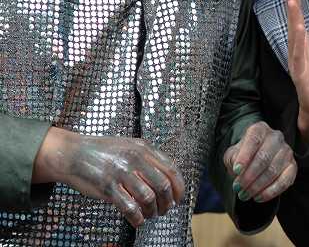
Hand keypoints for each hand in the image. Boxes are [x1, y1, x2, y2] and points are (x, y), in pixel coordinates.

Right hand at [33, 128, 184, 227]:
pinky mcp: (107, 187)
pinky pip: (129, 207)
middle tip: (165, 210)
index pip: (171, 169)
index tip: (178, 198)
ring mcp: (121, 172)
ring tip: (150, 214)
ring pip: (148, 198)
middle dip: (167, 202)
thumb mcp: (130, 146)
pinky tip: (138, 220)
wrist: (73, 153)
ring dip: (153, 211)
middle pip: (162, 185)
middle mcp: (135, 159)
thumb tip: (168, 176)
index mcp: (144, 148)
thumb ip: (148, 158)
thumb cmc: (102, 151)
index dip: (179, 187)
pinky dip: (137, 217)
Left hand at [223, 121, 296, 203]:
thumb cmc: (243, 155)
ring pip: (273, 170)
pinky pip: (285, 181)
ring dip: (257, 186)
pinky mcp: (293, 166)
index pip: (253, 140)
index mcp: (260, 129)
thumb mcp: (233, 154)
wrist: (256, 159)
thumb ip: (233, 158)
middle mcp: (276, 137)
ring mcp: (287, 151)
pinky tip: (259, 197)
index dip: (245, 156)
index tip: (236, 171)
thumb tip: (238, 168)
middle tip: (238, 188)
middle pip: (263, 157)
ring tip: (245, 195)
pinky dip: (271, 192)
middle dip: (249, 176)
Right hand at [284, 0, 308, 139]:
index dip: (294, 1)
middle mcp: (296, 51)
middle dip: (291, 4)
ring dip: (293, 19)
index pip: (296, 19)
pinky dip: (298, 42)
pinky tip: (298, 29)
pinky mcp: (300, 73)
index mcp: (301, 45)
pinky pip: (298, 56)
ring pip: (294, 37)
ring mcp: (296, 62)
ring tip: (292, 1)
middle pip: (292, 23)